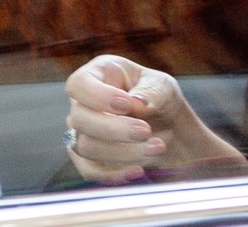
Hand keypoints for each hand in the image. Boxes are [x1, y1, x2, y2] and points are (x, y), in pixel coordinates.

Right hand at [65, 55, 247, 183]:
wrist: (168, 129)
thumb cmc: (161, 99)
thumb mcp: (163, 88)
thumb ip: (150, 92)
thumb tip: (136, 103)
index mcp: (99, 73)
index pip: (79, 84)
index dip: (98, 96)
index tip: (127, 105)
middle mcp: (83, 102)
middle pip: (80, 119)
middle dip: (115, 129)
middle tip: (146, 131)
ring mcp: (81, 131)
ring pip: (85, 147)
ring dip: (122, 151)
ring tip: (157, 147)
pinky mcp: (86, 158)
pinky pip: (90, 170)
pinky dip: (115, 173)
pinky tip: (139, 170)